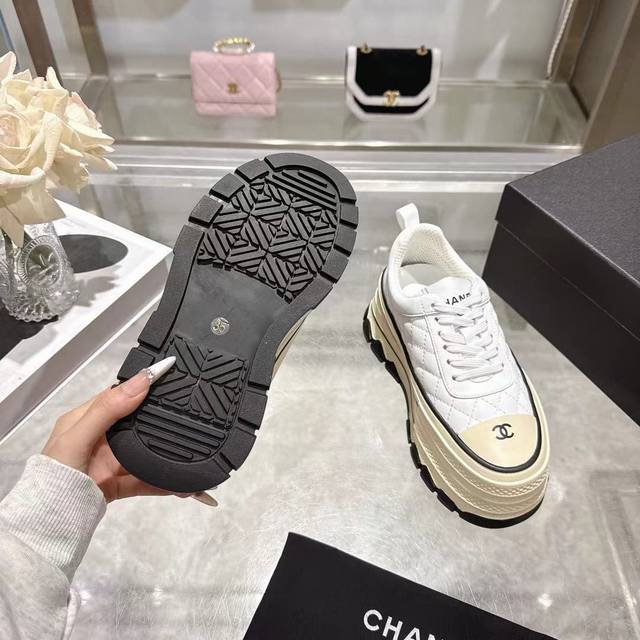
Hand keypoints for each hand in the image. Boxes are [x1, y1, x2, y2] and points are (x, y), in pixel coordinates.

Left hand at [42, 367, 182, 501]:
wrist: (49, 523)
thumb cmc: (53, 476)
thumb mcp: (79, 436)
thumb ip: (110, 409)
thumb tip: (142, 381)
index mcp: (86, 419)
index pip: (120, 395)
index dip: (143, 387)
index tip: (171, 379)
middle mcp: (100, 438)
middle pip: (138, 424)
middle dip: (161, 423)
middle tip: (189, 416)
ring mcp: (111, 462)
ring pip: (146, 452)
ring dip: (166, 455)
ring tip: (190, 454)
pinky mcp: (119, 484)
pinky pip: (147, 479)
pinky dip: (164, 482)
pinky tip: (181, 484)